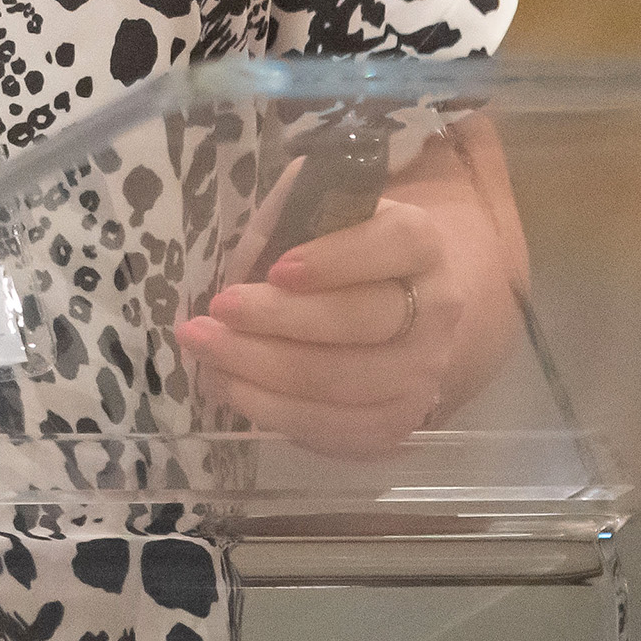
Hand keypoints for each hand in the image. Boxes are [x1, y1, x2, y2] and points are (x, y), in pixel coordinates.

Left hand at [174, 128, 527, 461]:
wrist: (386, 315)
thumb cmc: (333, 254)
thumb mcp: (313, 214)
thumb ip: (285, 214)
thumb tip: (244, 255)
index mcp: (421, 243)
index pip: (396, 244)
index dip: (338, 258)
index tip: (277, 269)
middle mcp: (436, 309)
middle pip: (361, 320)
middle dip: (279, 318)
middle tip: (217, 308)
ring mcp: (421, 373)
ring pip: (340, 381)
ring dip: (261, 367)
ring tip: (205, 346)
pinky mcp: (395, 423)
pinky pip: (331, 426)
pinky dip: (270, 408)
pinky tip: (227, 384)